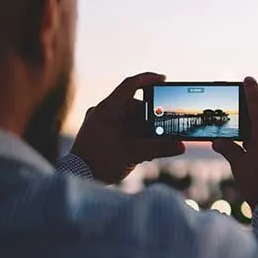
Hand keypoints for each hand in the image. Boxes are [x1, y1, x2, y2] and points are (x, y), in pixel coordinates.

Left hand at [71, 72, 185, 183]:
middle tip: (165, 126)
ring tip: (155, 144)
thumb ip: (158, 148)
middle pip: (133, 106)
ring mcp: (100, 123)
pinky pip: (122, 128)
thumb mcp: (132, 154)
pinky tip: (144, 150)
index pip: (129, 85)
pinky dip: (134, 135)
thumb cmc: (99, 163)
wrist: (77, 178)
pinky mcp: (100, 134)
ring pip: (129, 119)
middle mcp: (102, 112)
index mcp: (107, 109)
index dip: (148, 79)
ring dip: (144, 129)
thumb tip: (180, 146)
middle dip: (151, 116)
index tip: (163, 79)